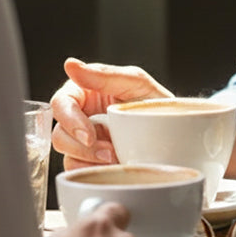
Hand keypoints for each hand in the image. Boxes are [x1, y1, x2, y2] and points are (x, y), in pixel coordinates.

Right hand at [50, 58, 170, 168]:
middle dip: (82, 147)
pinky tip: (113, 165)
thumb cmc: (155, 101)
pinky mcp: (91, 159)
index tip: (88, 136)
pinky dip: (94, 171)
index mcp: (86, 91)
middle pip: (60, 133)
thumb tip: (71, 65)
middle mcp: (82, 115)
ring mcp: (85, 139)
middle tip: (109, 152)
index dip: (70, 121)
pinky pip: (78, 170)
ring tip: (116, 157)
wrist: (175, 131)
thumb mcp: (135, 82)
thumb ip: (104, 75)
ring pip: (67, 154)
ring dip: (90, 160)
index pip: (61, 103)